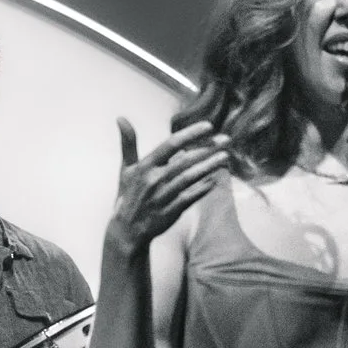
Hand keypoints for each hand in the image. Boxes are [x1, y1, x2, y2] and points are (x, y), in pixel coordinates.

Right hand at [108, 117, 230, 254]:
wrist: (126, 230)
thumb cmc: (128, 195)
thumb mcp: (125, 168)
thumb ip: (128, 143)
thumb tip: (121, 118)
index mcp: (145, 166)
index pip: (170, 145)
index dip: (190, 134)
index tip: (208, 126)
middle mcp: (154, 180)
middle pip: (185, 160)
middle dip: (207, 149)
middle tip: (226, 139)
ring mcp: (163, 197)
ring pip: (190, 178)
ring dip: (209, 167)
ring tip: (225, 157)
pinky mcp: (170, 212)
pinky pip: (189, 198)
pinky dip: (202, 189)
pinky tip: (215, 180)